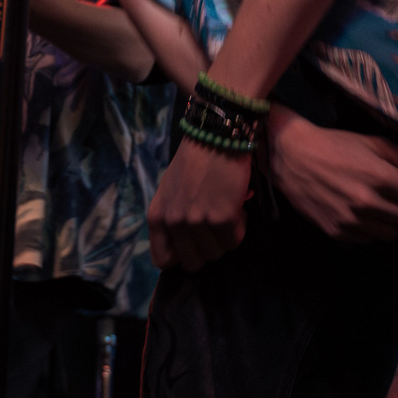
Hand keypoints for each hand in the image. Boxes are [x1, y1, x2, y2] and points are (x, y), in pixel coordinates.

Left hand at [147, 139, 252, 271]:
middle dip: (208, 247)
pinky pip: (234, 241)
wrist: (217, 135)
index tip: (195, 242)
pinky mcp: (221, 219)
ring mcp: (197, 222)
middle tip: (216, 226)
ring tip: (227, 211)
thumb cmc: (195, 159)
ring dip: (226, 236)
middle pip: (194, 262)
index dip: (182, 255)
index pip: (163, 260)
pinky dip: (240, 227)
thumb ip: (173, 216)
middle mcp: (174, 222)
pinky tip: (237, 207)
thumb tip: (187, 243)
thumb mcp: (171, 189)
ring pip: (217, 253)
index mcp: (158, 216)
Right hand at [266, 107, 397, 241]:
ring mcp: (352, 221)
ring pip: (392, 235)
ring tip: (376, 206)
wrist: (292, 157)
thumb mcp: (374, 142)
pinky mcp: (337, 233)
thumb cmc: (336, 145)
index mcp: (382, 177)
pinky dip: (369, 230)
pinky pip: (369, 241)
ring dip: (390, 222)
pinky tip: (358, 213)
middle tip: (396, 197)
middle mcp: (369, 203)